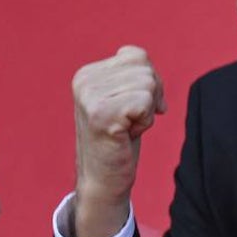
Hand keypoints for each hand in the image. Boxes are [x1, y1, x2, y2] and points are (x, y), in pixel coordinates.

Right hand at [72, 45, 164, 236]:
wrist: (103, 180)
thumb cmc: (119, 142)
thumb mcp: (124, 100)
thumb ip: (134, 77)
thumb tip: (153, 72)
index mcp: (87, 74)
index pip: (137, 56)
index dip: (149, 83)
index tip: (135, 109)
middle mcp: (84, 80)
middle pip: (145, 69)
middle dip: (150, 97)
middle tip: (130, 122)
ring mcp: (90, 96)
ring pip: (148, 84)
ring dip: (146, 111)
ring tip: (126, 129)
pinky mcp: (101, 114)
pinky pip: (145, 102)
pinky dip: (145, 121)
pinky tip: (126, 135)